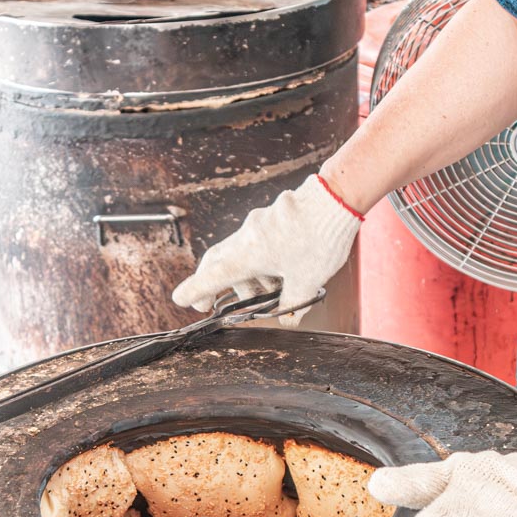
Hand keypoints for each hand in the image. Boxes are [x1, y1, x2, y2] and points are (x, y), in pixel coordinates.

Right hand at [171, 174, 362, 325]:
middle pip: (218, 262)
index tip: (180, 299)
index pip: (213, 276)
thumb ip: (294, 303)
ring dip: (246, 275)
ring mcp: (257, 225)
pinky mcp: (270, 218)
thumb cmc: (319, 240)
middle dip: (213, 283)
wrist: (336, 199)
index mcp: (249, 255)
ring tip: (269, 290)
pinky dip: (259, 261)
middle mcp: (247, 238)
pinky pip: (255, 242)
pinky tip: (281, 270)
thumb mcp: (307, 281)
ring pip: (239, 254)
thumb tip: (288, 317)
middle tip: (210, 302)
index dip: (195, 290)